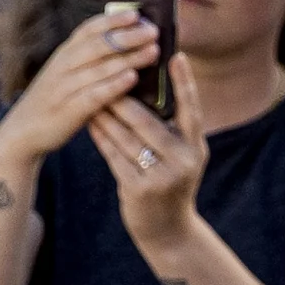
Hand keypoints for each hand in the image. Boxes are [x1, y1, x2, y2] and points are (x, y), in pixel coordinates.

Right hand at [3, 7, 155, 157]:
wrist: (23, 129)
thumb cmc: (54, 98)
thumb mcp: (65, 72)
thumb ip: (88, 58)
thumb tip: (125, 42)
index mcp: (64, 54)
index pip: (88, 29)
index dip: (112, 20)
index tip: (136, 13)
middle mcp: (63, 66)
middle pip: (98, 45)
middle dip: (127, 36)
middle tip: (153, 31)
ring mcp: (64, 87)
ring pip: (99, 68)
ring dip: (128, 57)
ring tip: (153, 51)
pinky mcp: (68, 110)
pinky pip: (94, 94)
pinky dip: (113, 85)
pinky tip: (133, 79)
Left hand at [86, 50, 208, 251]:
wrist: (168, 230)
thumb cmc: (168, 180)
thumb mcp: (178, 155)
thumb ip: (168, 128)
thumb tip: (143, 86)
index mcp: (196, 147)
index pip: (192, 109)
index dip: (184, 82)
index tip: (175, 54)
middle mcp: (184, 160)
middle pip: (147, 122)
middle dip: (122, 98)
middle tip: (105, 72)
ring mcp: (162, 177)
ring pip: (126, 137)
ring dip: (105, 115)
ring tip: (89, 93)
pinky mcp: (139, 189)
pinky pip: (114, 155)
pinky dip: (101, 137)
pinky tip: (90, 122)